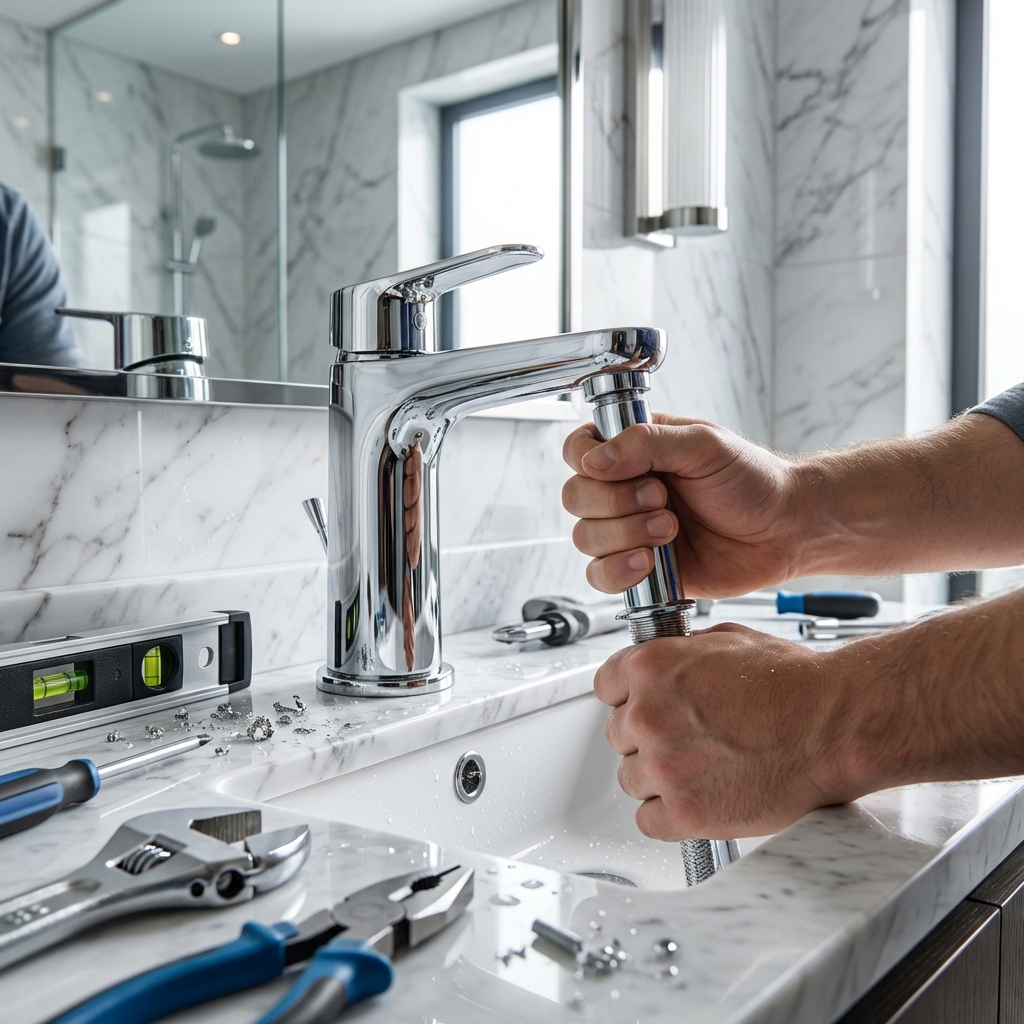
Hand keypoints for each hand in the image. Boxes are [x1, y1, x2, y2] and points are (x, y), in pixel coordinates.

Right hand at [561, 416, 805, 596]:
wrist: (785, 530)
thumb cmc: (753, 480)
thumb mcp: (704, 445)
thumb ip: (646, 443)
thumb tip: (595, 459)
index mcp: (633, 449)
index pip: (578, 449)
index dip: (589, 463)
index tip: (627, 471)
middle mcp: (623, 489)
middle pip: (575, 497)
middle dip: (615, 504)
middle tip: (662, 501)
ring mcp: (629, 530)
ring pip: (584, 538)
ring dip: (624, 536)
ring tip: (670, 531)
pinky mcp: (639, 568)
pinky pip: (599, 576)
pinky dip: (618, 571)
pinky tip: (650, 563)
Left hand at [595, 624, 858, 838]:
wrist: (834, 724)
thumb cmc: (793, 682)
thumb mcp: (726, 640)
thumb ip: (679, 653)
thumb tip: (663, 664)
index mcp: (651, 667)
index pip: (606, 687)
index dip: (629, 697)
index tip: (644, 706)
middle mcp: (648, 715)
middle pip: (618, 735)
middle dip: (648, 738)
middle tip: (688, 741)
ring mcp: (663, 766)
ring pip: (631, 779)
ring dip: (658, 778)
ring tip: (702, 770)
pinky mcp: (684, 812)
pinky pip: (647, 821)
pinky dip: (668, 816)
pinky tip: (697, 800)